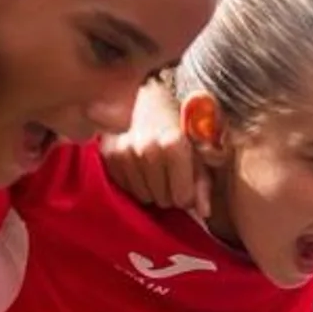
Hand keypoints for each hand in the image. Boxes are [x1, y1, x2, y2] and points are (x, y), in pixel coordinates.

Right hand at [99, 84, 210, 216]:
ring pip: (142, 197)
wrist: (147, 98)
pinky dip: (133, 183)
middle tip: (170, 174)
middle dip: (169, 192)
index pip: (182, 198)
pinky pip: (124, 188)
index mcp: (175, 144)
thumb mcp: (199, 151)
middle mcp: (148, 148)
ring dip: (151, 189)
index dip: (186, 194)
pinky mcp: (108, 154)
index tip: (186, 183)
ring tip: (155, 169)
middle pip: (162, 200)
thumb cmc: (179, 127)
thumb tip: (204, 213)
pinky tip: (139, 167)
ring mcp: (125, 151)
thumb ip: (203, 182)